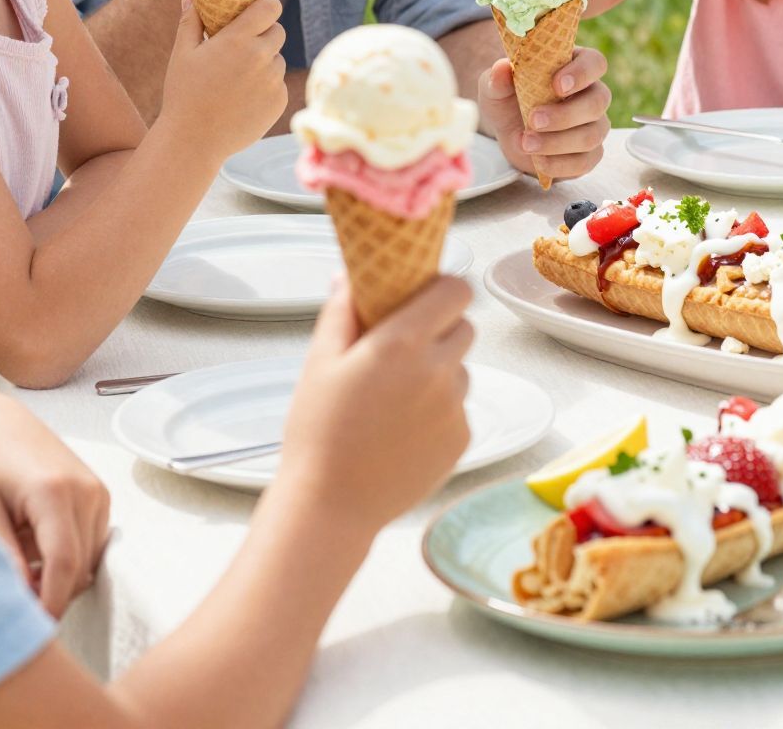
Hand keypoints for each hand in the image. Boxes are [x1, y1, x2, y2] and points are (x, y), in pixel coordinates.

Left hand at [0, 387, 109, 616]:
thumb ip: (1, 557)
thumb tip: (20, 601)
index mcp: (55, 492)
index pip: (64, 564)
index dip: (51, 603)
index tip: (34, 630)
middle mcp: (87, 491)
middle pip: (79, 567)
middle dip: (50, 593)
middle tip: (12, 602)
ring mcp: (98, 493)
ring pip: (88, 559)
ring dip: (57, 574)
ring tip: (17, 559)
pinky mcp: (100, 496)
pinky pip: (90, 544)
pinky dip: (66, 556)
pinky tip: (34, 544)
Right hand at [158, 0, 287, 156]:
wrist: (194, 140)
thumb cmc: (184, 94)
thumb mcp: (182, 55)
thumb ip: (190, 23)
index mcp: (238, 40)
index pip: (271, 7)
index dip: (266, 5)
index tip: (258, 8)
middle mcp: (262, 57)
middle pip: (277, 31)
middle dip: (263, 34)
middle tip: (242, 46)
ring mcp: (273, 80)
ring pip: (277, 60)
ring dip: (264, 62)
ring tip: (236, 78)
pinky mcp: (279, 101)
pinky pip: (277, 84)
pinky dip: (265, 86)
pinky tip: (242, 98)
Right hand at [275, 277, 472, 533]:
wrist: (331, 506)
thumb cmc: (317, 433)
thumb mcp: (320, 364)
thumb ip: (342, 313)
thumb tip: (349, 276)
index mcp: (402, 343)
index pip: (456, 291)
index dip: (443, 289)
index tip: (424, 297)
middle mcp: (438, 370)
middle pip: (464, 327)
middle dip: (440, 329)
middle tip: (405, 349)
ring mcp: (455, 406)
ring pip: (461, 369)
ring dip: (439, 372)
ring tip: (395, 399)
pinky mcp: (461, 438)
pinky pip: (458, 408)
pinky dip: (438, 410)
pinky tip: (402, 430)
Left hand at [479, 45, 610, 185]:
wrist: (510, 133)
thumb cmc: (509, 100)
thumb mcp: (496, 88)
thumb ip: (497, 79)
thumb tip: (502, 68)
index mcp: (575, 67)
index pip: (594, 63)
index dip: (582, 73)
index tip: (557, 85)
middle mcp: (592, 94)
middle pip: (598, 102)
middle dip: (565, 114)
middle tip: (533, 120)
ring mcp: (595, 125)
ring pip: (591, 135)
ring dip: (558, 142)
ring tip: (526, 144)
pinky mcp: (590, 154)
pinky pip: (585, 162)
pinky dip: (560, 164)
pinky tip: (538, 161)